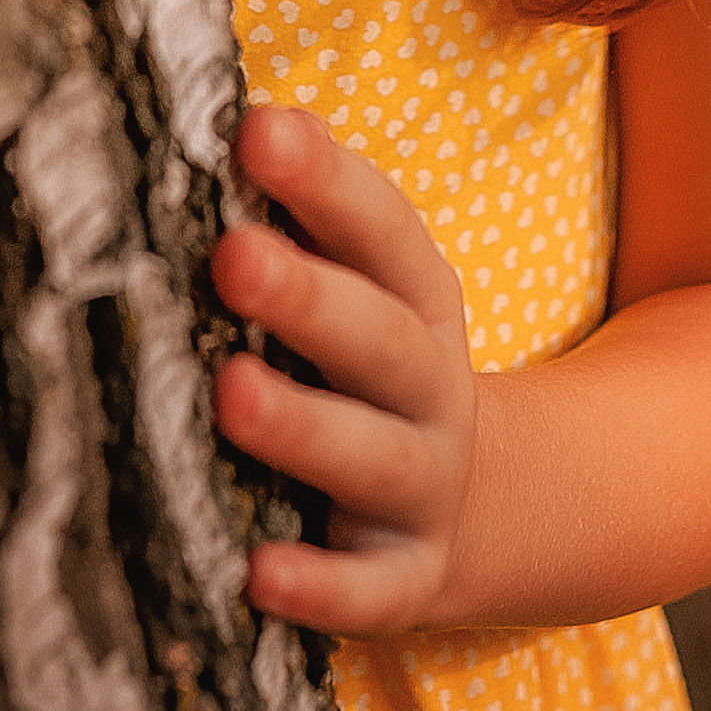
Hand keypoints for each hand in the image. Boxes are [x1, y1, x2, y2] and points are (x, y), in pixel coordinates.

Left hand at [209, 104, 478, 635]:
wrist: (480, 507)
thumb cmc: (365, 368)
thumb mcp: (362, 289)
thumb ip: (302, 218)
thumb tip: (232, 119)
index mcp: (416, 299)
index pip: (382, 229)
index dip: (326, 181)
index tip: (257, 128)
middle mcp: (429, 386)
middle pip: (380, 338)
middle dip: (309, 296)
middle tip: (231, 255)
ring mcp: (425, 484)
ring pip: (372, 456)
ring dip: (305, 426)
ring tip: (231, 393)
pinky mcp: (405, 578)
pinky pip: (370, 591)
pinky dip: (321, 586)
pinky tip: (257, 575)